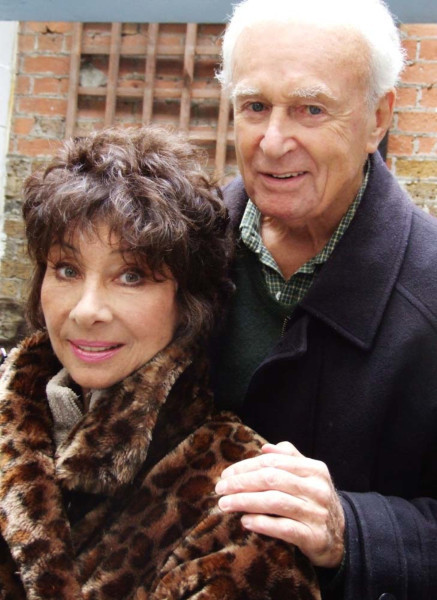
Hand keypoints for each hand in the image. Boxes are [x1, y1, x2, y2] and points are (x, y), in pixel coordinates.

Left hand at [215, 441, 344, 567]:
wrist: (343, 537)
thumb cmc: (316, 501)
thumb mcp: (309, 476)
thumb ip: (290, 459)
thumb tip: (265, 448)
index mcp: (315, 469)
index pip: (274, 462)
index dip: (246, 467)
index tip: (226, 474)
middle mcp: (317, 489)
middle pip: (272, 480)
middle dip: (241, 483)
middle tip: (220, 489)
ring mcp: (317, 513)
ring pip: (274, 502)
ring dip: (245, 501)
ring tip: (224, 504)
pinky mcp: (314, 537)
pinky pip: (284, 528)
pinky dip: (262, 523)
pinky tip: (245, 521)